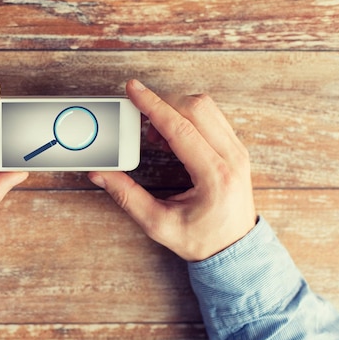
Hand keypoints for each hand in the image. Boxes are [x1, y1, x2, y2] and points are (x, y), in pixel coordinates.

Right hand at [89, 80, 255, 260]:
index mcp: (214, 176)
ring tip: (154, 134)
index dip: (152, 105)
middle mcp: (232, 158)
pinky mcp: (236, 149)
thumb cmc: (202, 240)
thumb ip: (127, 197)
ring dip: (175, 109)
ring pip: (206, 107)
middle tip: (139, 119)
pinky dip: (187, 117)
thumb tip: (101, 174)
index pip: (181, 128)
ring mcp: (237, 151)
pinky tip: (171, 136)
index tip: (133, 89)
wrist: (235, 250)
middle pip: (196, 107)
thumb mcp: (158, 224)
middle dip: (162, 103)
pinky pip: (212, 117)